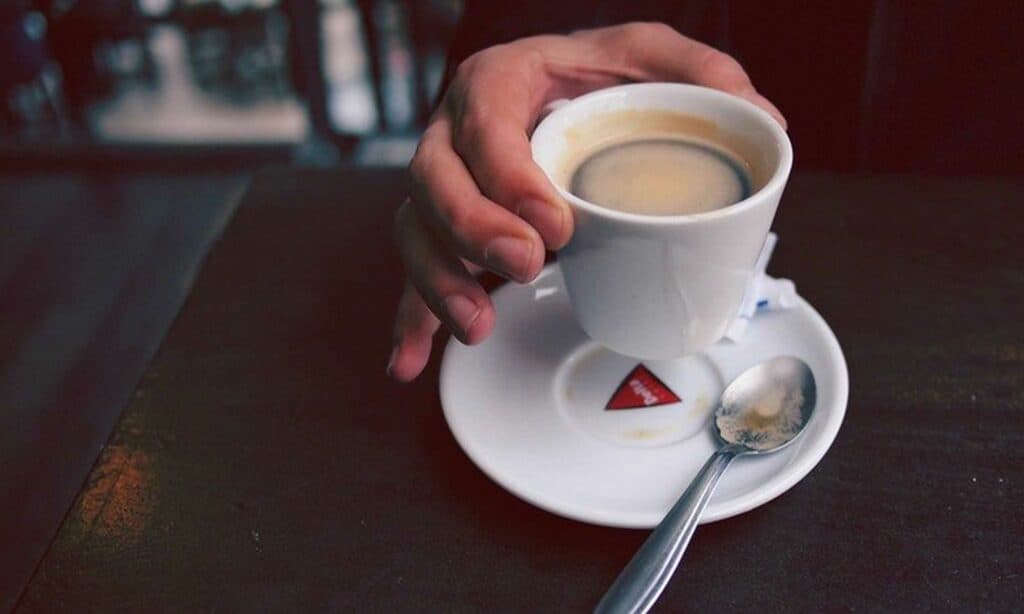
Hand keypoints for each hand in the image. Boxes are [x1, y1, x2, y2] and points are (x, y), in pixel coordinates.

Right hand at [389, 22, 785, 381]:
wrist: (561, 89)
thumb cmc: (596, 75)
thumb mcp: (649, 55)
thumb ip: (702, 74)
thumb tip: (760, 119)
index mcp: (501, 82)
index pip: (485, 122)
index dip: (507, 175)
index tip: (557, 221)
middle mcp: (458, 131)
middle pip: (434, 179)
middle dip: (473, 229)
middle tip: (529, 263)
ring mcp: (447, 183)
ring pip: (416, 229)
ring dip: (438, 283)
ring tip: (478, 325)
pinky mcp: (447, 229)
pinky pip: (414, 271)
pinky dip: (410, 320)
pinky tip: (409, 362)